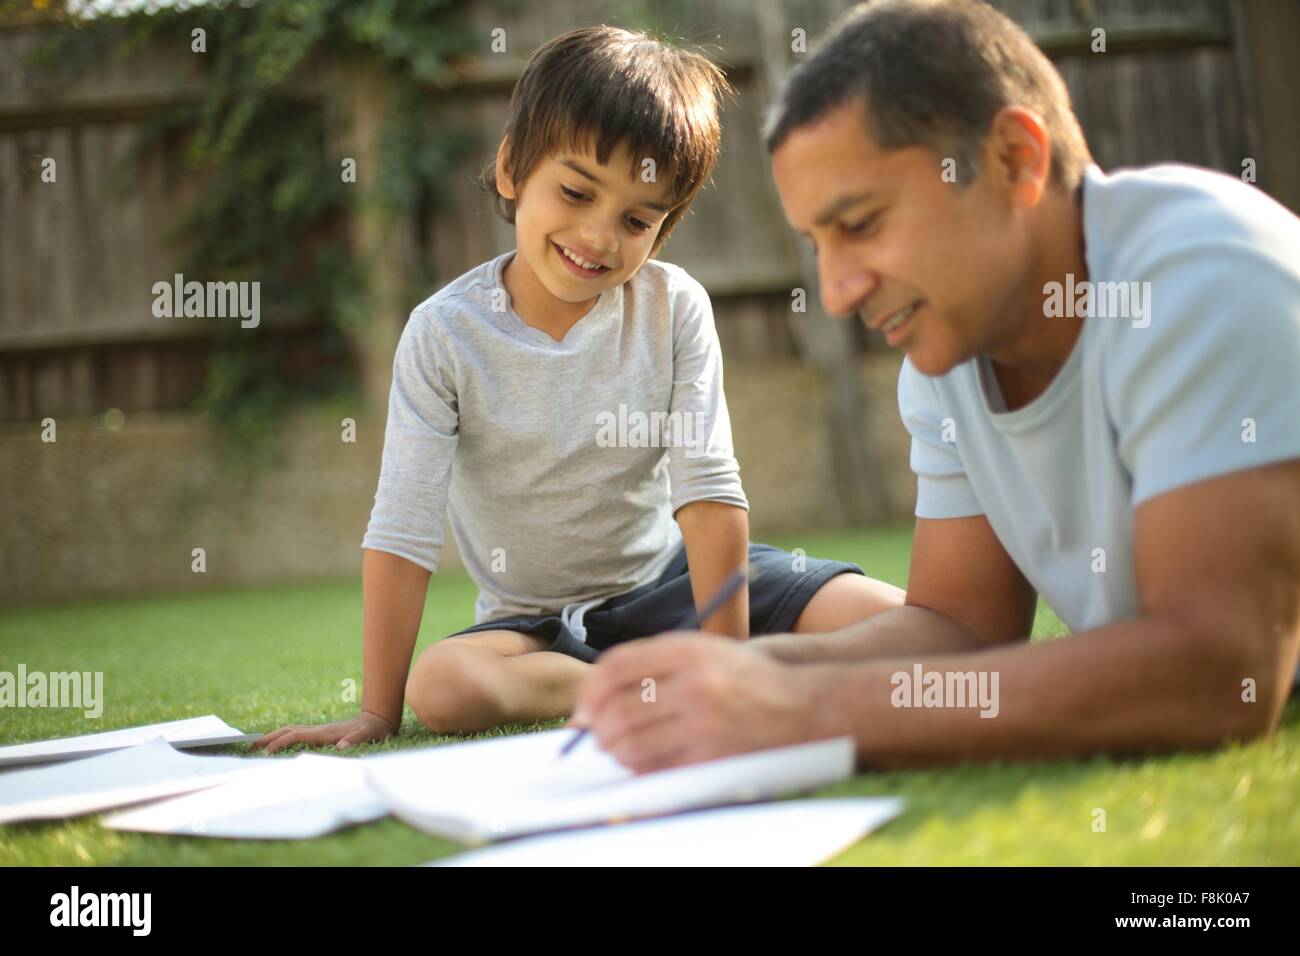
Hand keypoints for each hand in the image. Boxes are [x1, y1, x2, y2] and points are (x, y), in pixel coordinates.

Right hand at [251, 710, 396, 754]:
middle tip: (249, 747)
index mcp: (326, 733)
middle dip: (269, 737)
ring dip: (273, 736)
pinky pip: (298, 734)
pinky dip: (283, 737)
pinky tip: (278, 744)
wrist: (378, 720)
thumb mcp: (369, 736)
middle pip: (288, 730)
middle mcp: (319, 730)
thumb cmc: (374, 731)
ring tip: (256, 745)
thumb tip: (341, 746)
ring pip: (291, 730)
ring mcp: (320, 730)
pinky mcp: (322, 733)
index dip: (281, 742)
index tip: (266, 752)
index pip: (297, 736)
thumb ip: (356, 740)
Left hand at [569, 632, 820, 772]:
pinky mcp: (715, 755)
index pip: (614, 666)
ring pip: (630, 743)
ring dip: (614, 752)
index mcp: (688, 649)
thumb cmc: (749, 681)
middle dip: (596, 728)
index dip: (589, 691)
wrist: (808, 708)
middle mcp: (695, 682)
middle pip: (616, 709)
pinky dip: (639, 768)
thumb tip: (595, 700)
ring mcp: (705, 721)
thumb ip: (654, 667)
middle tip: (596, 736)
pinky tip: (644, 762)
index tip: (585, 707)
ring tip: (618, 750)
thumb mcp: (706, 653)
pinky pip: (656, 768)